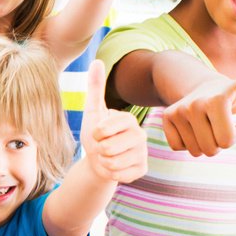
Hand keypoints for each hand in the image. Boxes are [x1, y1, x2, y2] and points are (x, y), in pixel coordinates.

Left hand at [78, 60, 146, 183]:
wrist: (98, 162)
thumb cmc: (95, 136)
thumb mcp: (92, 112)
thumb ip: (95, 87)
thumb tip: (97, 60)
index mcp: (128, 119)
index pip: (105, 128)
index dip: (96, 134)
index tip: (99, 133)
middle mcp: (140, 134)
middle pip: (109, 147)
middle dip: (99, 149)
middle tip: (103, 147)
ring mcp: (143, 153)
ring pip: (113, 162)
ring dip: (104, 162)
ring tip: (108, 157)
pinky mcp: (142, 169)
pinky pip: (119, 174)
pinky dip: (111, 173)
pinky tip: (115, 167)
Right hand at [161, 33, 235, 156]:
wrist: (199, 87)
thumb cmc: (231, 92)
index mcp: (217, 100)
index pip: (227, 140)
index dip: (235, 135)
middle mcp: (194, 105)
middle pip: (211, 149)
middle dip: (219, 142)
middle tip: (221, 124)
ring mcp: (177, 111)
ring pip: (194, 150)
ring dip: (204, 143)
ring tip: (208, 126)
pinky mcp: (166, 117)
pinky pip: (177, 147)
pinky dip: (187, 143)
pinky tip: (193, 128)